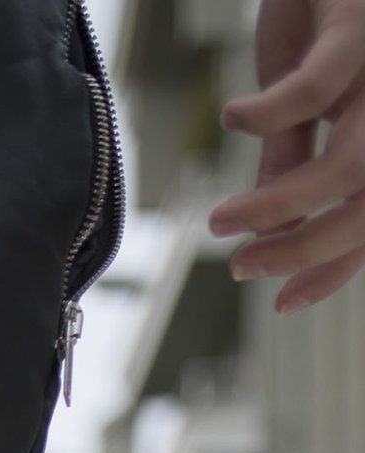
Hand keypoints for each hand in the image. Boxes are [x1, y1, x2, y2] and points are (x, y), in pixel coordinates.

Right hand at [210, 0, 364, 309]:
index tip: (283, 303)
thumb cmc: (325, 5)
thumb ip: (292, 154)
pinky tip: (231, 119)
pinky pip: (314, 89)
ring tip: (221, 219)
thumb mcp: (306, 90)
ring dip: (279, 203)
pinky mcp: (354, 28)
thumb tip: (270, 219)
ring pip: (347, 164)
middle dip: (304, 248)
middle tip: (243, 266)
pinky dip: (268, 114)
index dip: (331, 270)